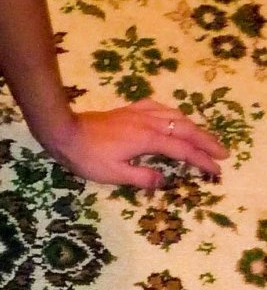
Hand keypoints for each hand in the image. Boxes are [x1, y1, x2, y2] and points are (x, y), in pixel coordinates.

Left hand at [42, 100, 229, 187]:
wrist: (65, 132)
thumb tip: (163, 181)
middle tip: (223, 153)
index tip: (216, 170)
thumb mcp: (113, 174)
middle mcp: (148, 123)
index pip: (182, 151)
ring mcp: (139, 114)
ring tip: (205, 138)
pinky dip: (172, 113)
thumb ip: (141, 178)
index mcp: (148, 140)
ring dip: (194, 127)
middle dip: (206, 142)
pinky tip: (173, 117)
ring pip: (175, 116)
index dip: (201, 160)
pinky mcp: (129, 110)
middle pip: (185, 130)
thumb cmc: (87, 156)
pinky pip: (158, 107)